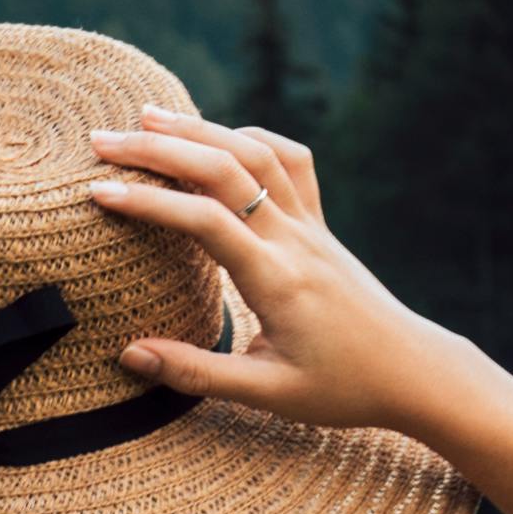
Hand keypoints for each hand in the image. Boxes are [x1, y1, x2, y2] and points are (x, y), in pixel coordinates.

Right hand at [87, 122, 485, 450]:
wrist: (414, 371)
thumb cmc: (343, 388)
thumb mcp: (268, 395)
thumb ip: (197, 374)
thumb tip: (128, 355)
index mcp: (277, 280)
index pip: (205, 221)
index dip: (149, 200)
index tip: (98, 191)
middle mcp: (295, 240)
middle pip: (224, 169)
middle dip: (160, 147)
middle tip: (102, 140)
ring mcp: (313, 225)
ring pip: (257, 152)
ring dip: (201, 128)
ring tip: (147, 118)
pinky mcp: (322, 224)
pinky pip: (291, 161)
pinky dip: (251, 137)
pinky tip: (219, 136)